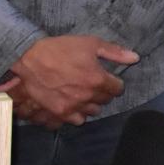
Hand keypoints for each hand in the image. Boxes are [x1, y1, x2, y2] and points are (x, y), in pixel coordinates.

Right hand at [0, 35, 138, 128]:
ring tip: (84, 94)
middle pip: (105, 101)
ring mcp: (72, 107)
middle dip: (103, 93)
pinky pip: (75, 120)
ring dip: (91, 104)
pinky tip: (73, 104)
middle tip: (95, 84)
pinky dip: (76, 114)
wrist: (28, 58)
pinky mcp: (57, 113)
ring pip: (91, 112)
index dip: (115, 83)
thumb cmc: (60, 49)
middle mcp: (87, 96)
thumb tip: (135, 58)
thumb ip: (115, 52)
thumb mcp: (91, 44)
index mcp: (97, 80)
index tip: (110, 79)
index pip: (117, 89)